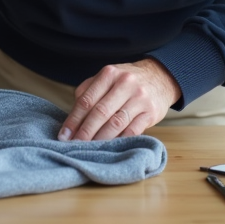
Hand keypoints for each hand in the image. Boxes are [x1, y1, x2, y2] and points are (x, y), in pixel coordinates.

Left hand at [58, 59, 180, 141]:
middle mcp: (125, 83)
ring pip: (115, 123)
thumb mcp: (108, 78)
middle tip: (74, 146)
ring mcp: (139, 98)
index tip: (64, 135)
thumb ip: (89, 92)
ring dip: (100, 139)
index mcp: (109, 74)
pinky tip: (110, 147)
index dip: (73, 120)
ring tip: (89, 149)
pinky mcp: (151, 112)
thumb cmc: (127, 81)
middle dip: (84, 132)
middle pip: (100, 112)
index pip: (86, 100)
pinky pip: (132, 131)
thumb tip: (72, 118)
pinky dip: (119, 141)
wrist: (160, 77)